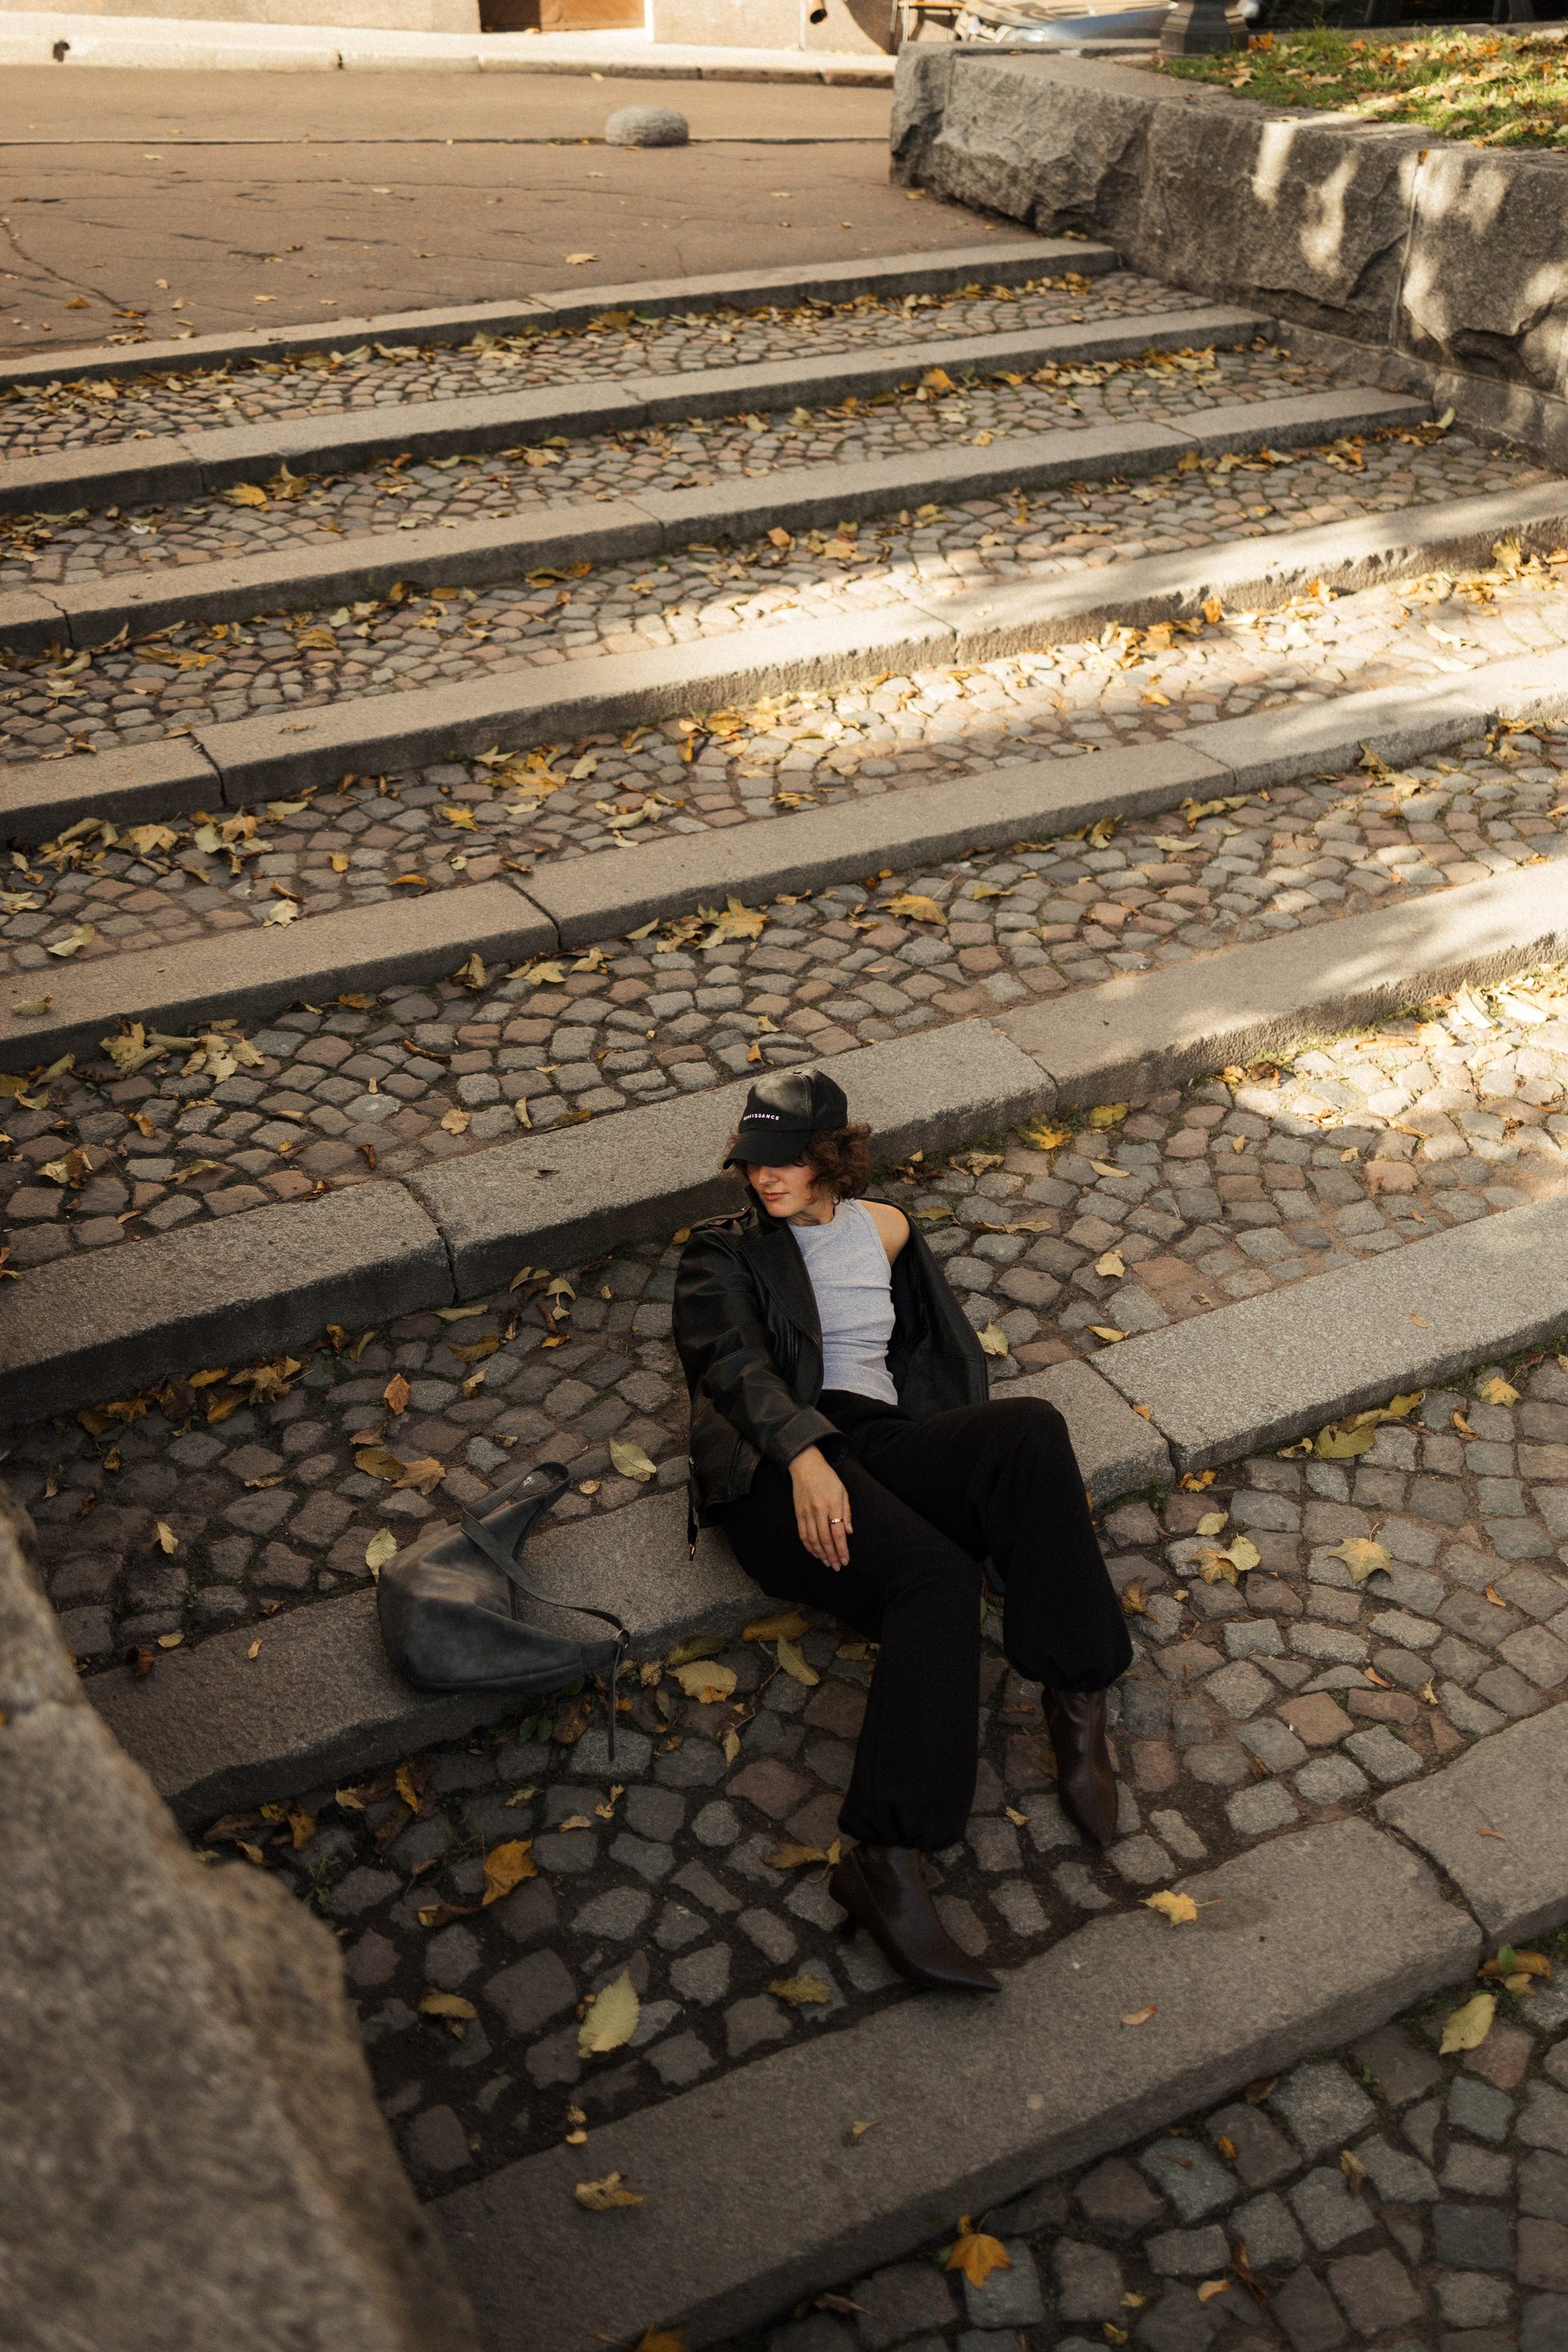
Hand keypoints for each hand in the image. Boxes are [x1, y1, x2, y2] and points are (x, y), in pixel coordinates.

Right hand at [788, 1445, 851, 1569]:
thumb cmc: (827, 1478)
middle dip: (832, 1555)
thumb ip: (846, 1512)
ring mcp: (806, 1512)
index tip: (846, 1560)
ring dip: (821, 1554)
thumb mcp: (843, 1491)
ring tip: (828, 1563)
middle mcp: (818, 1510)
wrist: (805, 1466)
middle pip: (825, 1539)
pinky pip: (803, 1534)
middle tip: (837, 1566)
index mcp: (832, 1504)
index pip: (837, 1532)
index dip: (842, 1549)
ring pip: (813, 1539)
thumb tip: (849, 1533)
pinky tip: (815, 1553)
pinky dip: (809, 1546)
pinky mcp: (798, 1513)